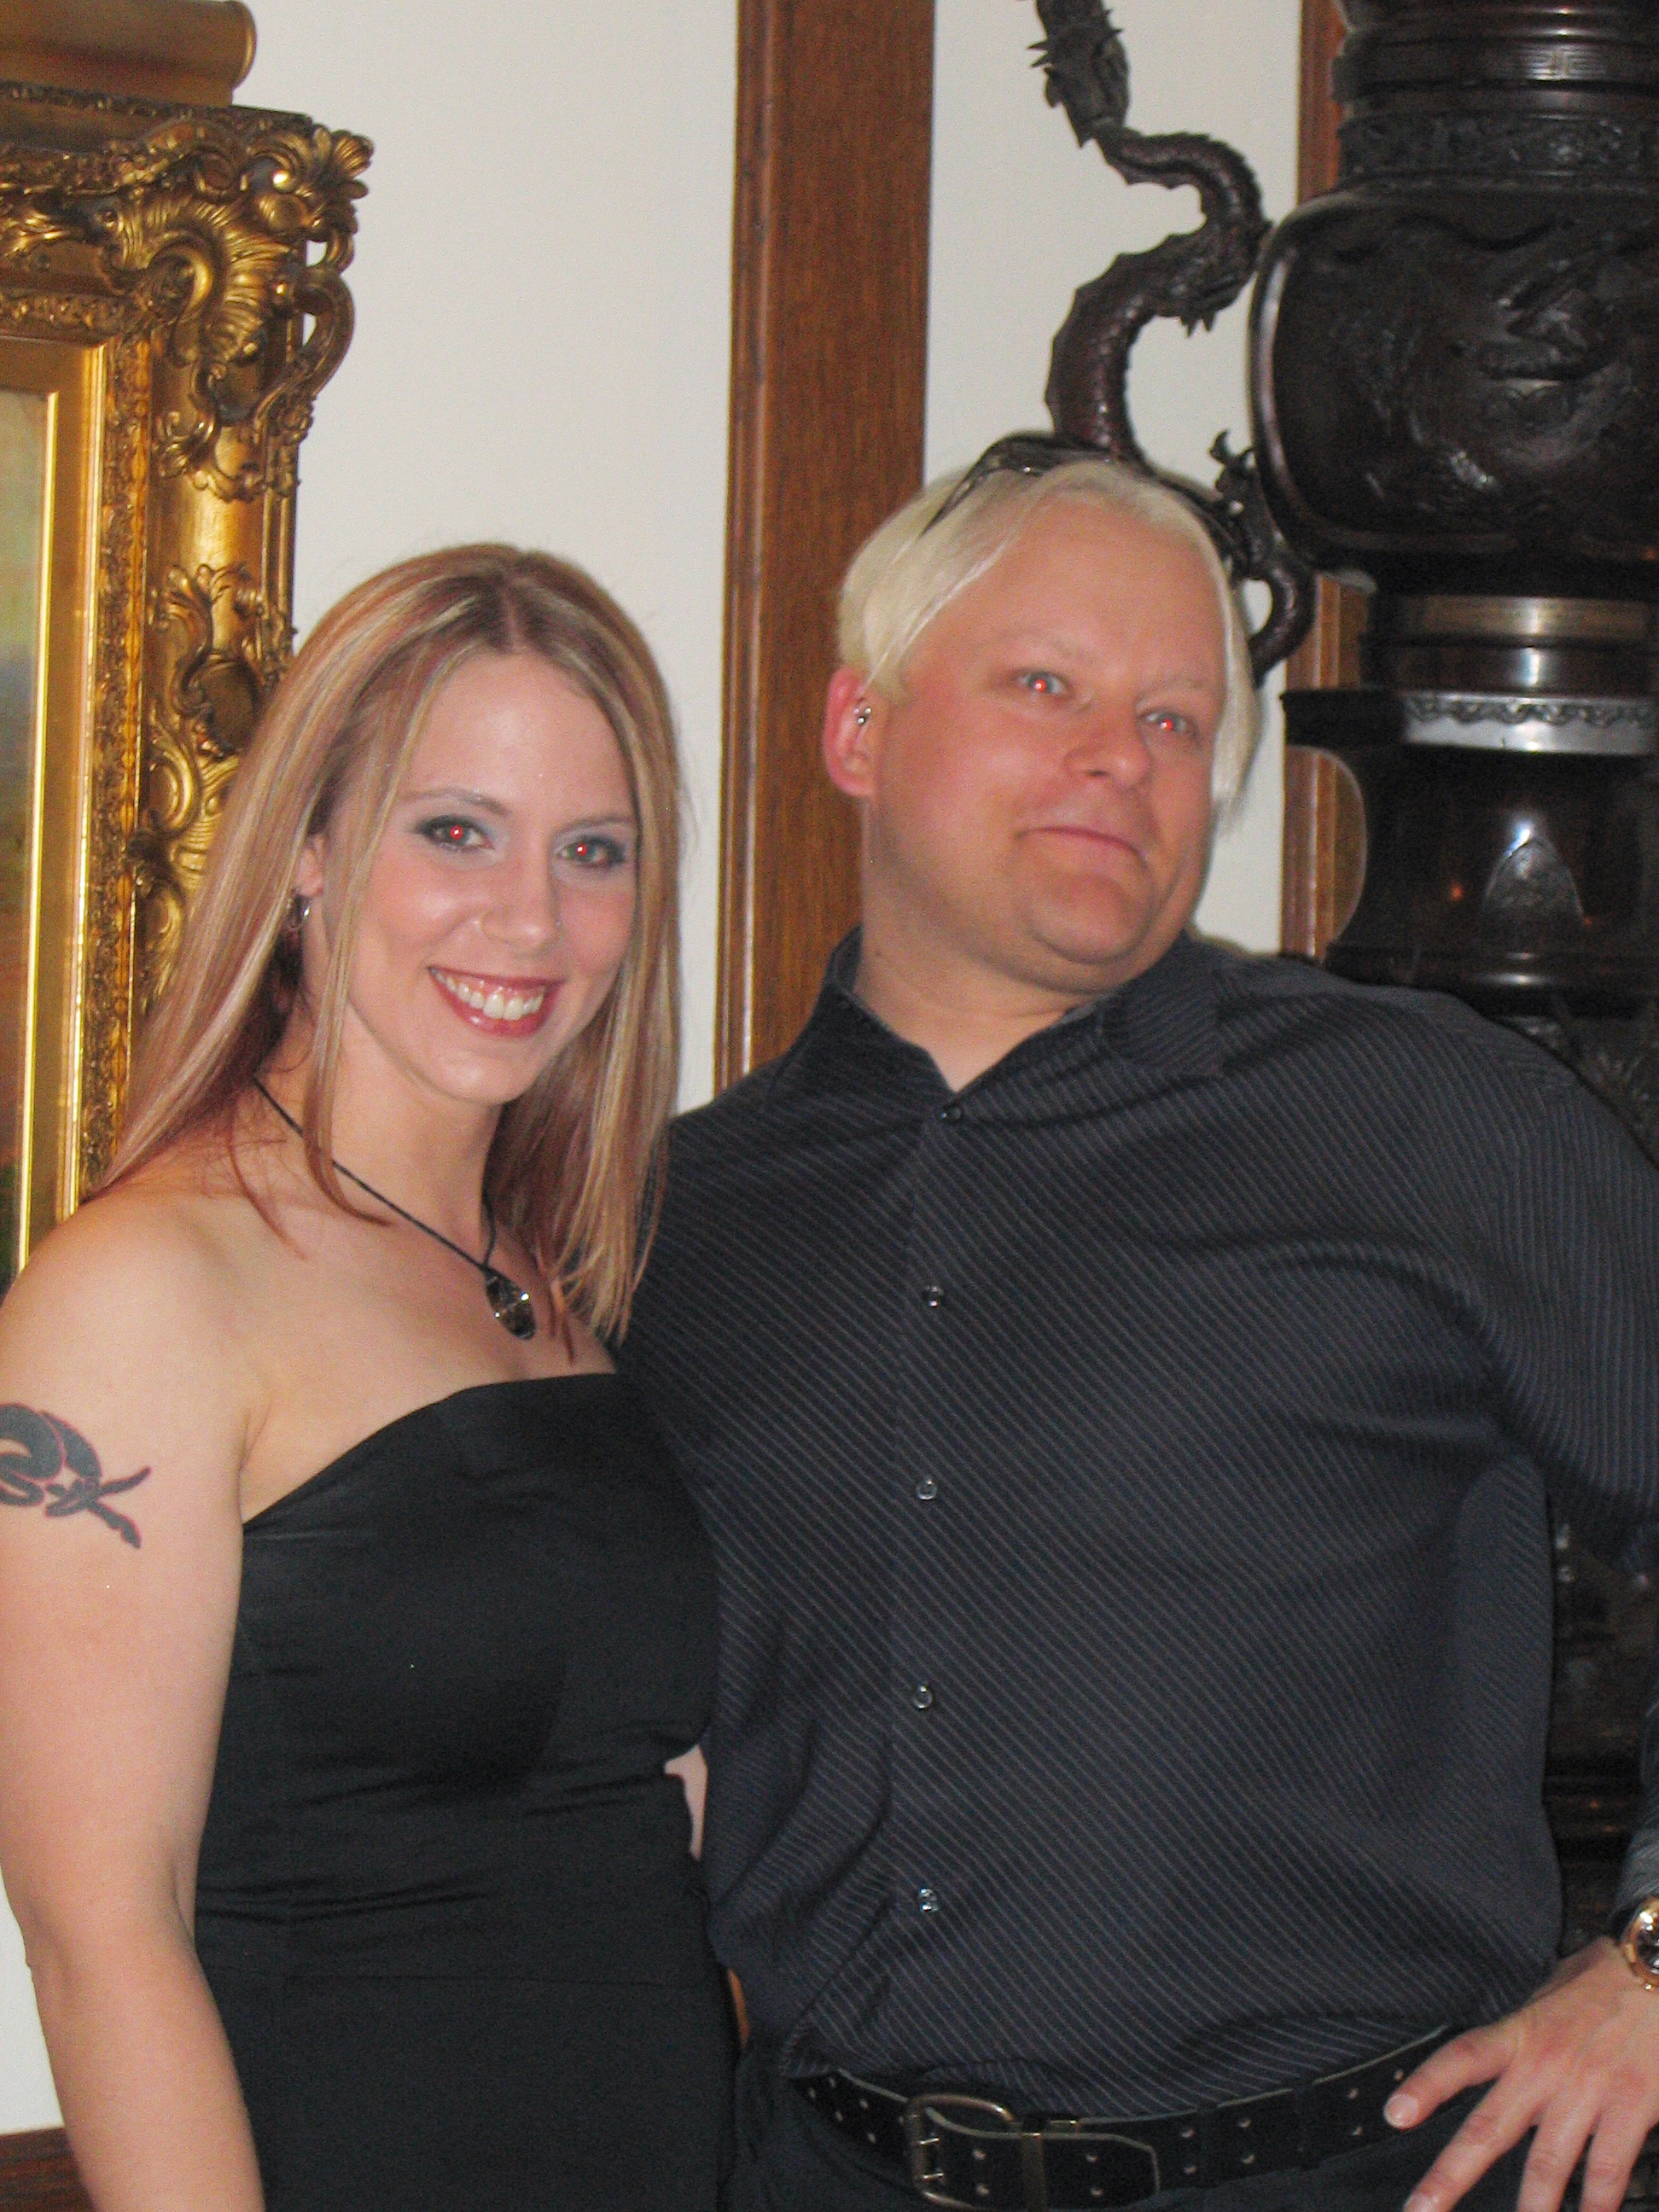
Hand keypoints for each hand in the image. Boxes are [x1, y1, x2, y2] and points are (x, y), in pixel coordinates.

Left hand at [1386, 1941, 1658, 2211]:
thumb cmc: (1608, 1977)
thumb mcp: (1552, 1990)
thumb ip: (1527, 2026)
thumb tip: (1506, 2048)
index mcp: (1522, 2034)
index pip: (1462, 2058)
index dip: (1426, 2086)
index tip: (1395, 2115)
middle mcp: (1546, 2067)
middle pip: (1490, 2128)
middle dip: (1452, 2175)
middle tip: (1423, 2209)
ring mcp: (1587, 2092)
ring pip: (1547, 2164)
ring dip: (1531, 2208)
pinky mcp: (1630, 2108)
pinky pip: (1607, 2170)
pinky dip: (1596, 2204)